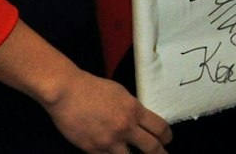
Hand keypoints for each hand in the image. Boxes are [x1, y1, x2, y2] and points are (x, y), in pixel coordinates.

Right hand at [41, 70, 171, 153]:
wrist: (67, 93)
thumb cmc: (93, 88)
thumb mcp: (121, 94)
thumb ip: (132, 109)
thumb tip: (140, 120)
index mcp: (134, 110)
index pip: (159, 128)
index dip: (167, 137)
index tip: (168, 140)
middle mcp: (125, 128)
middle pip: (152, 147)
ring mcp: (109, 141)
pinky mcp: (93, 149)